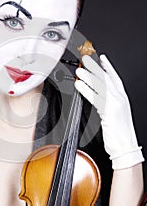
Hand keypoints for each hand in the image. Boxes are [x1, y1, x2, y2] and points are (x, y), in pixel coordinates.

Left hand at [75, 54, 143, 168]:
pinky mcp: (109, 111)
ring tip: (79, 70)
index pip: (114, 78)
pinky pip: (96, 98)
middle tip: (86, 58)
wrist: (125, 147)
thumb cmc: (119, 133)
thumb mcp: (114, 114)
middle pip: (106, 78)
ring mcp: (116, 104)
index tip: (100, 58)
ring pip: (101, 86)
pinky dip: (86, 90)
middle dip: (96, 67)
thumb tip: (97, 95)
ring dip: (89, 76)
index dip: (107, 66)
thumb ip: (106, 103)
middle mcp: (120, 99)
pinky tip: (79, 85)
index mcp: (122, 98)